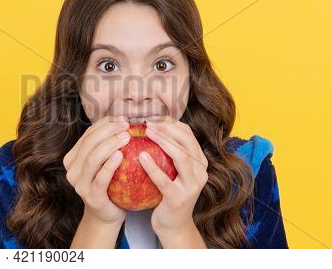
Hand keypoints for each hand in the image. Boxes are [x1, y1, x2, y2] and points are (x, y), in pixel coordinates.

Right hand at [63, 115, 130, 225]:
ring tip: (126, 137)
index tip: (123, 119)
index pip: (88, 135)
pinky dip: (110, 166)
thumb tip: (125, 120)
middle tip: (126, 126)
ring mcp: (79, 185)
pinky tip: (121, 155)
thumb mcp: (104, 162)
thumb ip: (107, 144)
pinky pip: (100, 179)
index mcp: (73, 158)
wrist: (108, 213)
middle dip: (108, 131)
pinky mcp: (91, 197)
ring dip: (109, 145)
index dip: (105, 124)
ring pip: (92, 159)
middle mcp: (72, 170)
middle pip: (89, 144)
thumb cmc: (109, 183)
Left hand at [139, 115, 208, 238]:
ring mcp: (192, 186)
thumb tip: (148, 126)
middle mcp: (201, 172)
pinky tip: (141, 157)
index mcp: (199, 162)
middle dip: (168, 128)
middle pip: (187, 142)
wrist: (172, 225)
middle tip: (148, 122)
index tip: (153, 116)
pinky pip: (165, 181)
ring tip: (147, 133)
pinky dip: (153, 168)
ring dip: (164, 142)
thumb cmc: (168, 192)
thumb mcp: (172, 170)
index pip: (188, 134)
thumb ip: (168, 152)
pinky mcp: (178, 199)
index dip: (171, 122)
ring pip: (181, 157)